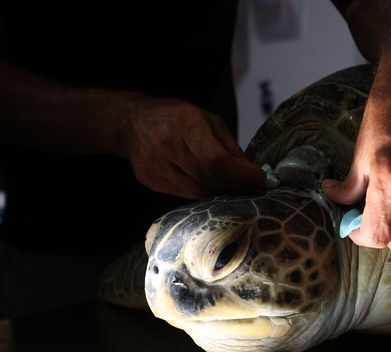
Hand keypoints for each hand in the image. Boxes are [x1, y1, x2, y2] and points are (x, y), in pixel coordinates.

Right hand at [121, 98, 264, 198]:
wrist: (131, 123)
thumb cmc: (175, 117)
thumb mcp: (207, 119)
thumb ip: (228, 145)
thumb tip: (249, 170)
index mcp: (184, 123)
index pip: (215, 159)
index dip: (240, 173)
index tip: (259, 177)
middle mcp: (166, 145)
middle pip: (208, 178)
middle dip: (236, 186)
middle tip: (254, 188)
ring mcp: (155, 166)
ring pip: (197, 191)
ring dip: (222, 194)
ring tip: (239, 191)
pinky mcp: (151, 181)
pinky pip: (185, 194)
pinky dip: (205, 194)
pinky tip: (217, 190)